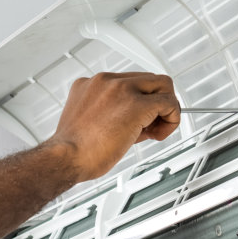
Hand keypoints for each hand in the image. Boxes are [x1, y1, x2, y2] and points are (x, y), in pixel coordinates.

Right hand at [42, 72, 180, 181]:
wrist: (65, 158)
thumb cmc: (73, 150)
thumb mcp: (89, 123)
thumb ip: (113, 114)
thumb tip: (138, 124)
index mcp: (92, 84)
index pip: (130, 83)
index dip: (140, 102)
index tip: (138, 122)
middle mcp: (106, 80)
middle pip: (149, 80)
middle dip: (155, 103)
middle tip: (151, 127)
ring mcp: (121, 88)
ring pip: (163, 85)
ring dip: (165, 109)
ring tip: (154, 132)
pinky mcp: (136, 103)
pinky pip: (169, 102)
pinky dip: (172, 118)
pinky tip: (159, 134)